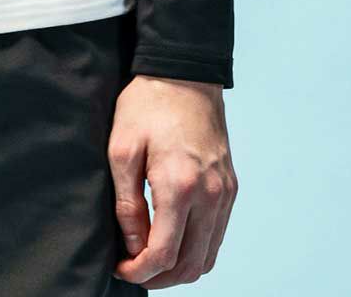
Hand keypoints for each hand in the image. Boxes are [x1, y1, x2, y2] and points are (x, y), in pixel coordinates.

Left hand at [108, 75, 237, 285]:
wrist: (184, 73)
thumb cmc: (147, 105)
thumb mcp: (121, 149)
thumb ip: (127, 204)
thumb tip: (132, 245)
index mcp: (180, 186)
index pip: (163, 254)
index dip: (138, 271)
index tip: (119, 267)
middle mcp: (210, 196)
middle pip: (190, 265)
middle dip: (158, 278)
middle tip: (132, 269)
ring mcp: (225, 193)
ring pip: (208, 257)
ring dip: (179, 269)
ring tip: (150, 261)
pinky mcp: (231, 187)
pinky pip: (217, 236)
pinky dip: (197, 251)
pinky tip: (173, 242)